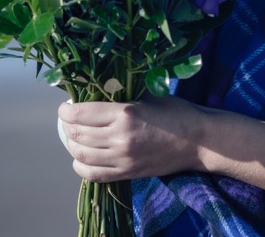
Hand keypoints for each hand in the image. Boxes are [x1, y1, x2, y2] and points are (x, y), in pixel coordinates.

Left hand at [57, 95, 204, 182]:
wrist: (199, 141)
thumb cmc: (176, 112)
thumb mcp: (148, 94)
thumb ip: (121, 95)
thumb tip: (96, 90)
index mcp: (125, 113)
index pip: (80, 114)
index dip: (66, 111)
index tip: (66, 107)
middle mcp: (120, 138)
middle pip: (77, 135)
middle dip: (67, 126)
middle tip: (70, 119)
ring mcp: (123, 159)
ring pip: (81, 155)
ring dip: (72, 146)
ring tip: (75, 137)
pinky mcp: (127, 173)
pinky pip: (94, 174)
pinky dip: (81, 166)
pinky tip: (82, 158)